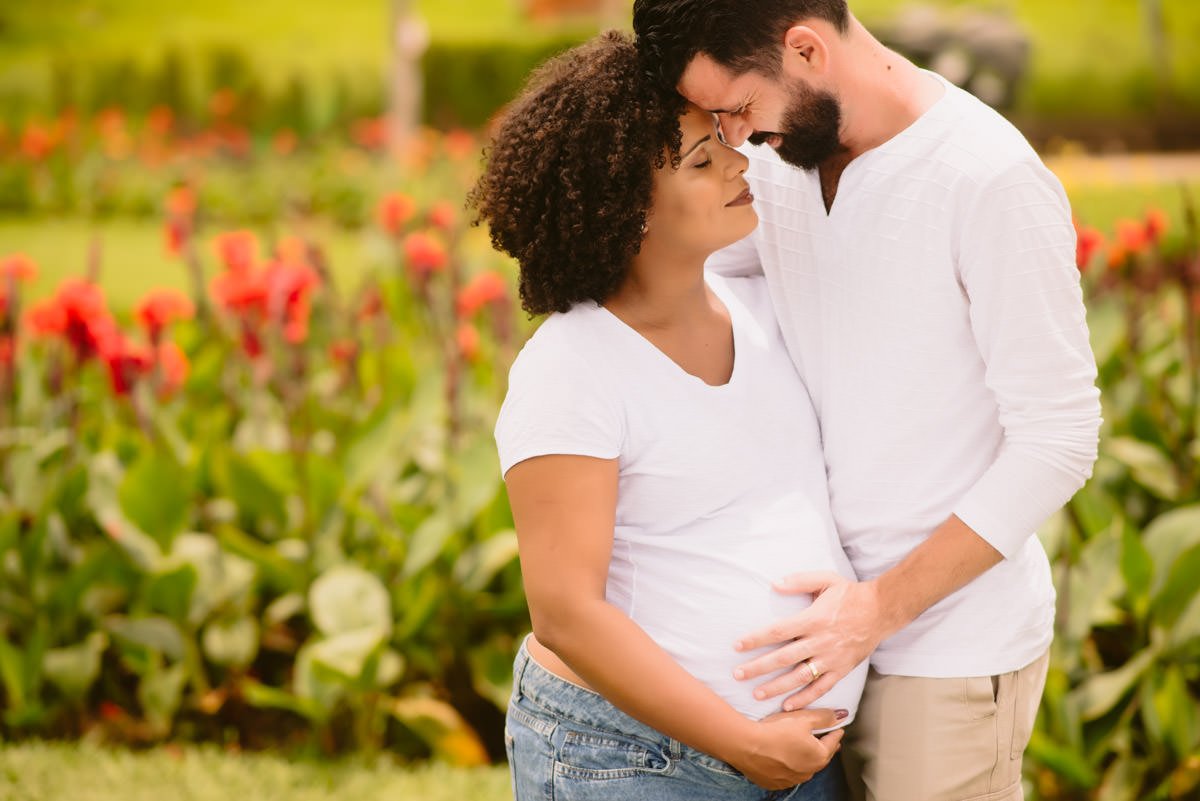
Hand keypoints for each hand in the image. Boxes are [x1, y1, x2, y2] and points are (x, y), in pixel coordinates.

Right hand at [727, 708, 844, 789]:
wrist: (746, 745)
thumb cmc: (775, 730)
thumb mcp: (803, 718)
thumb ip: (824, 718)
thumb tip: (841, 715)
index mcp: (819, 756)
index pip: (832, 742)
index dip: (835, 732)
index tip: (837, 727)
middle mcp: (808, 772)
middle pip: (820, 757)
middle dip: (823, 747)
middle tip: (825, 738)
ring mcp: (791, 780)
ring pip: (804, 767)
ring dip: (805, 758)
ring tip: (803, 748)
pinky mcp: (775, 783)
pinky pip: (787, 774)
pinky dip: (789, 766)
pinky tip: (784, 758)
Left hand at [733, 572, 889, 709]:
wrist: (882, 611)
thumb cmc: (850, 594)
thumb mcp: (826, 579)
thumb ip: (799, 581)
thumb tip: (774, 584)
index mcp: (813, 619)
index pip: (778, 631)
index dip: (756, 639)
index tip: (737, 646)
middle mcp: (820, 641)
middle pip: (784, 658)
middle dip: (759, 667)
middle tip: (738, 674)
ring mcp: (831, 658)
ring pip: (800, 677)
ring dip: (777, 687)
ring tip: (756, 694)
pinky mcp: (842, 670)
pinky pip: (821, 688)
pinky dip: (805, 698)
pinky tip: (787, 705)